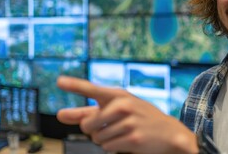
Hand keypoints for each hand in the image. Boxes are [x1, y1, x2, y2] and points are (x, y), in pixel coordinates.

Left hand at [56, 76, 197, 153]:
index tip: (59, 81)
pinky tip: (127, 140)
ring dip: (105, 139)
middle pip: (87, 124)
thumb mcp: (116, 109)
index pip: (92, 89)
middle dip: (93, 129)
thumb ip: (86, 112)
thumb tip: (60, 114)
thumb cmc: (138, 117)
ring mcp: (129, 121)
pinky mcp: (133, 138)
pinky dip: (113, 146)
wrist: (168, 132)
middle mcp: (123, 105)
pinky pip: (107, 147)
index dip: (75, 86)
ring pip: (97, 138)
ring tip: (123, 132)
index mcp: (118, 94)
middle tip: (110, 125)